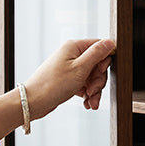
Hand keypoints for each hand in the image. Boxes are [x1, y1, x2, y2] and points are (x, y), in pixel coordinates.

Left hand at [0, 38, 115, 145]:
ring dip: (94, 90)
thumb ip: (97, 54)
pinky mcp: (69, 79)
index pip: (99, 47)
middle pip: (97, 64)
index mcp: (74, 47)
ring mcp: (70, 68)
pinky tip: (87, 103)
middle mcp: (72, 55)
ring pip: (92, 77)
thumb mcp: (80, 69)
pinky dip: (88, 94)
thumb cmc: (52, 85)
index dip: (104, 62)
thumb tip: (111, 42)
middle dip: (98, 81)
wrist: (33, 102)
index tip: (100, 73)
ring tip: (91, 101)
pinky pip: (85, 84)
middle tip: (93, 91)